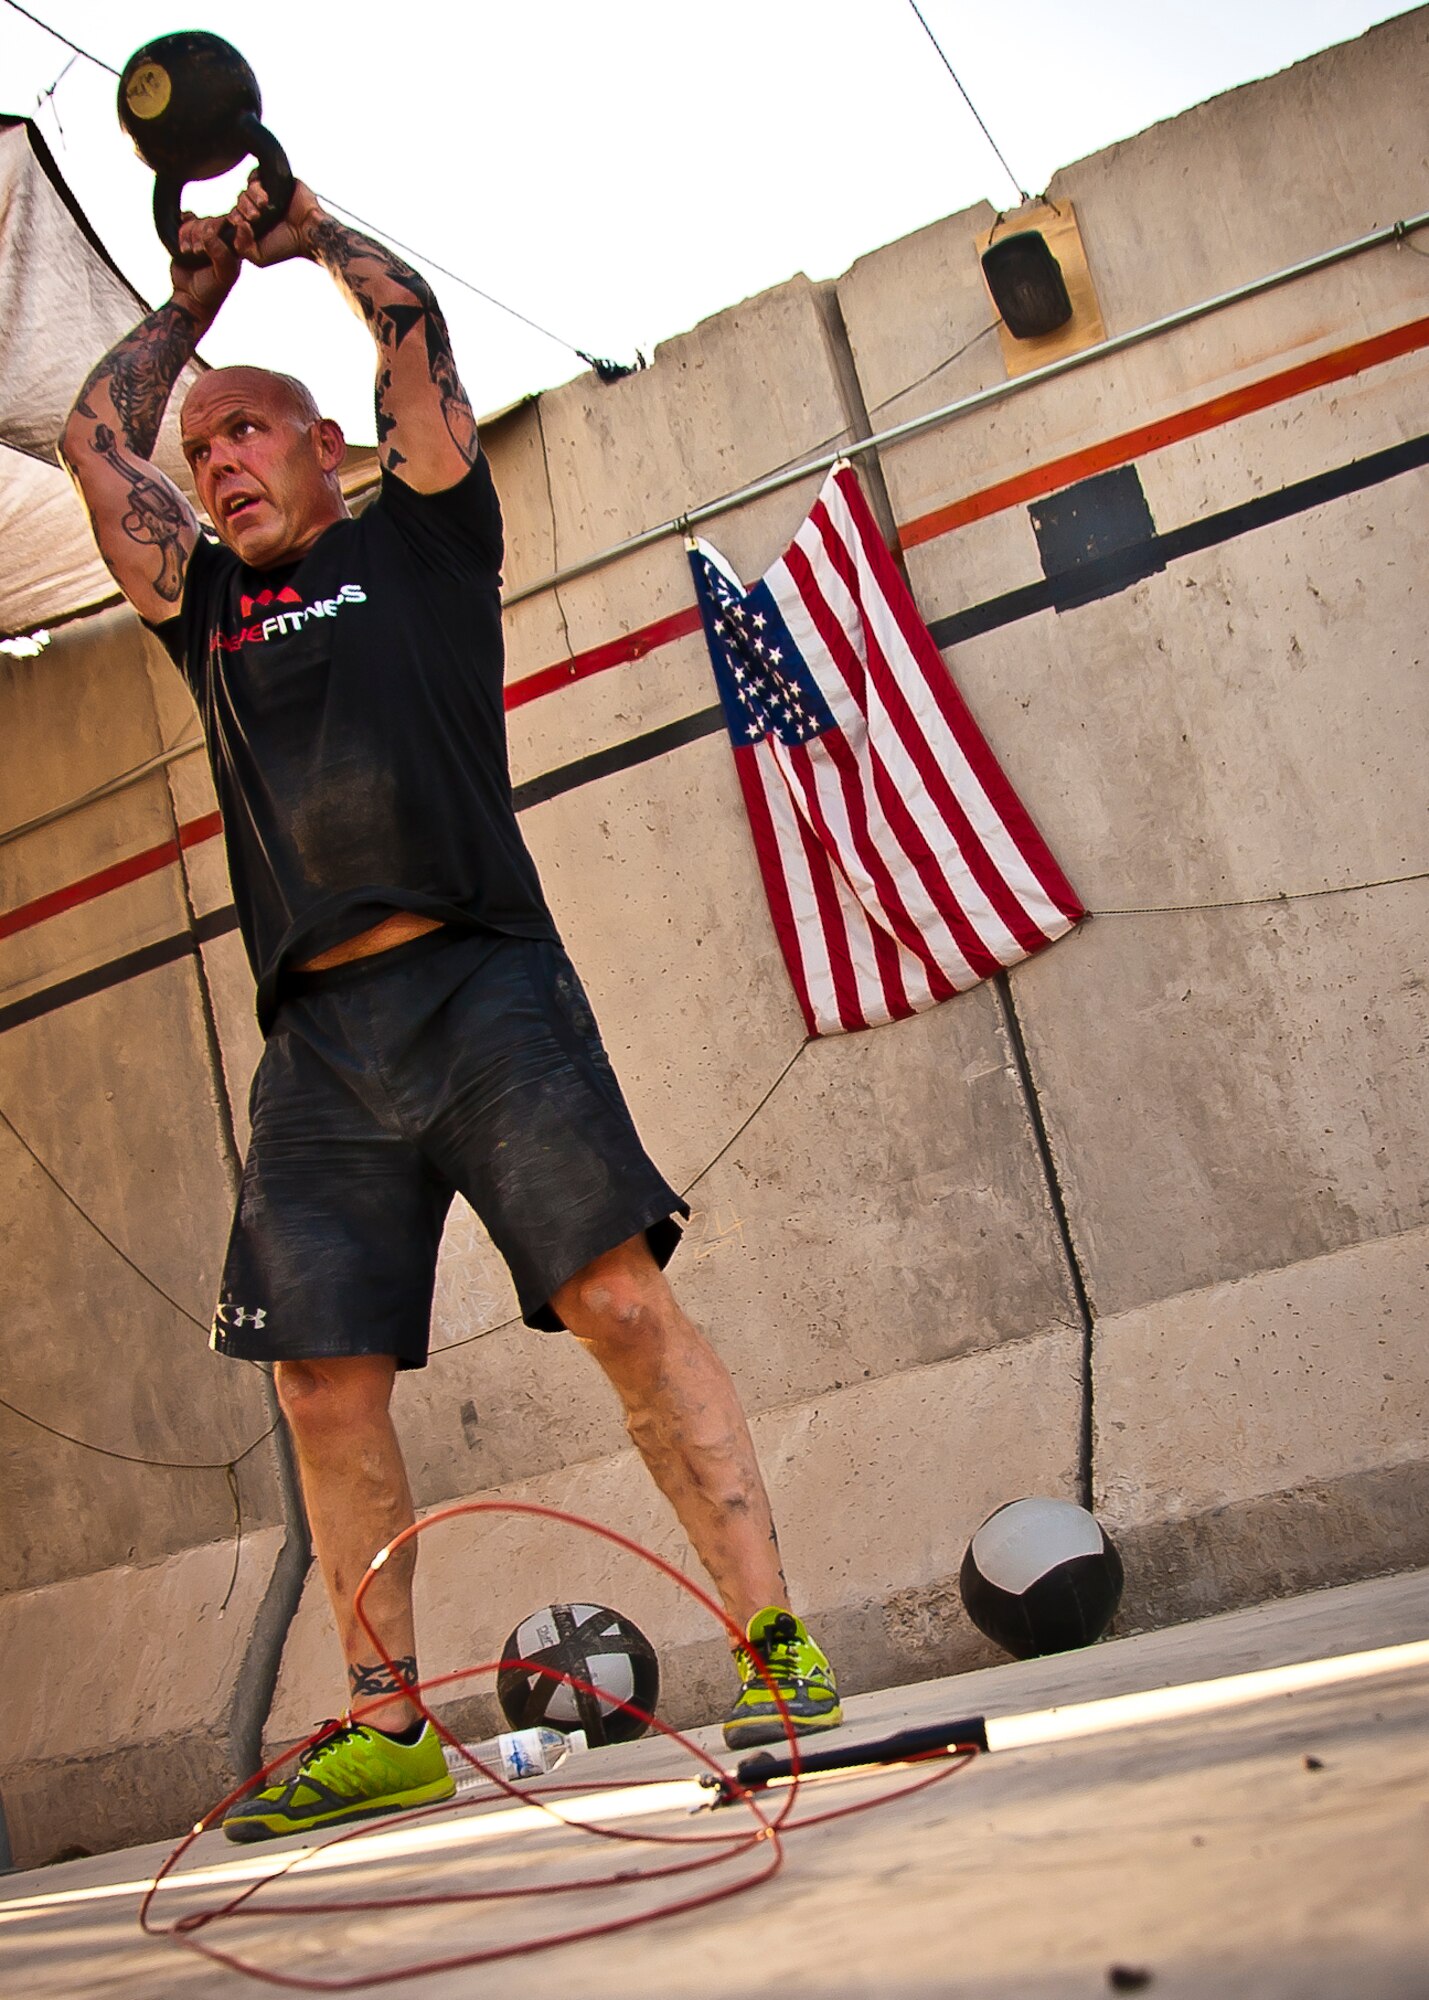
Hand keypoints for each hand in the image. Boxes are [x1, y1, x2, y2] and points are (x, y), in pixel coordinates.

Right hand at [169, 211, 240, 330]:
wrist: (190, 297)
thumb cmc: (212, 290)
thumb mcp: (223, 276)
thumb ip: (221, 255)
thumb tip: (209, 234)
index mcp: (237, 245)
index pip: (234, 222)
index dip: (221, 225)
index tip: (210, 240)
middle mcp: (223, 237)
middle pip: (211, 221)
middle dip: (200, 235)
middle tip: (197, 251)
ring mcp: (206, 235)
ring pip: (196, 221)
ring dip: (188, 235)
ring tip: (188, 252)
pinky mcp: (190, 234)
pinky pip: (185, 219)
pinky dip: (181, 227)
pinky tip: (182, 243)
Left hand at [228, 173, 325, 268]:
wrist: (310, 231)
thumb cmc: (287, 247)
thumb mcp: (260, 257)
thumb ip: (242, 247)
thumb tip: (236, 225)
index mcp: (251, 224)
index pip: (232, 215)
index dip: (234, 218)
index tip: (244, 224)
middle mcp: (256, 208)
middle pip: (238, 201)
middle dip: (243, 209)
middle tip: (256, 217)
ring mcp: (265, 194)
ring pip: (246, 188)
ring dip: (251, 197)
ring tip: (264, 205)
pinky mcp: (273, 181)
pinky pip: (255, 174)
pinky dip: (256, 182)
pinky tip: (266, 195)